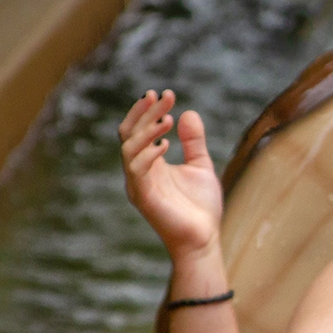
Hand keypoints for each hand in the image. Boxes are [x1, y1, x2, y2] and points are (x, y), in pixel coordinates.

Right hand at [120, 90, 224, 262]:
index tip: (165, 93)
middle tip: (163, 96)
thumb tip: (189, 113)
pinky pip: (137, 171)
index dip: (148, 110)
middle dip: (145, 112)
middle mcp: (139, 171)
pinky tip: (167, 144)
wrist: (203, 239)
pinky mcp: (143, 198)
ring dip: (146, 131)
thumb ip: (194, 142)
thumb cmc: (200, 207)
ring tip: (167, 119)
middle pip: (130, 134)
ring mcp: (138, 184)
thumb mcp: (200, 166)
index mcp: (150, 163)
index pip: (139, 130)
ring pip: (129, 149)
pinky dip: (148, 154)